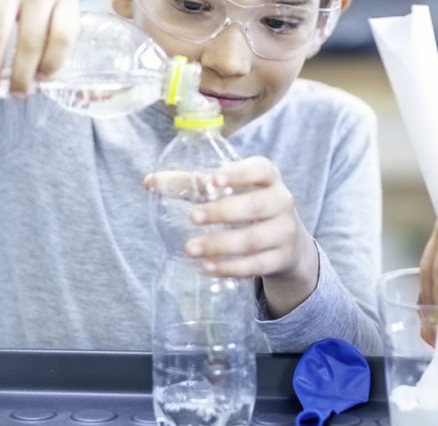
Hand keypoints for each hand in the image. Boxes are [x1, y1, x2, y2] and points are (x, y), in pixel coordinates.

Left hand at [147, 156, 318, 315]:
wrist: (289, 242)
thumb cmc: (250, 206)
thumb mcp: (231, 192)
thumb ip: (193, 184)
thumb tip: (149, 182)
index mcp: (269, 178)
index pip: (261, 170)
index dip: (240, 173)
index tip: (214, 179)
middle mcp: (282, 202)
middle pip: (257, 205)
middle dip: (223, 212)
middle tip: (192, 217)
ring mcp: (285, 231)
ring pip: (254, 238)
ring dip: (220, 244)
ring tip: (191, 249)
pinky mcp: (282, 258)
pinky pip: (257, 265)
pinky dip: (231, 267)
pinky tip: (208, 267)